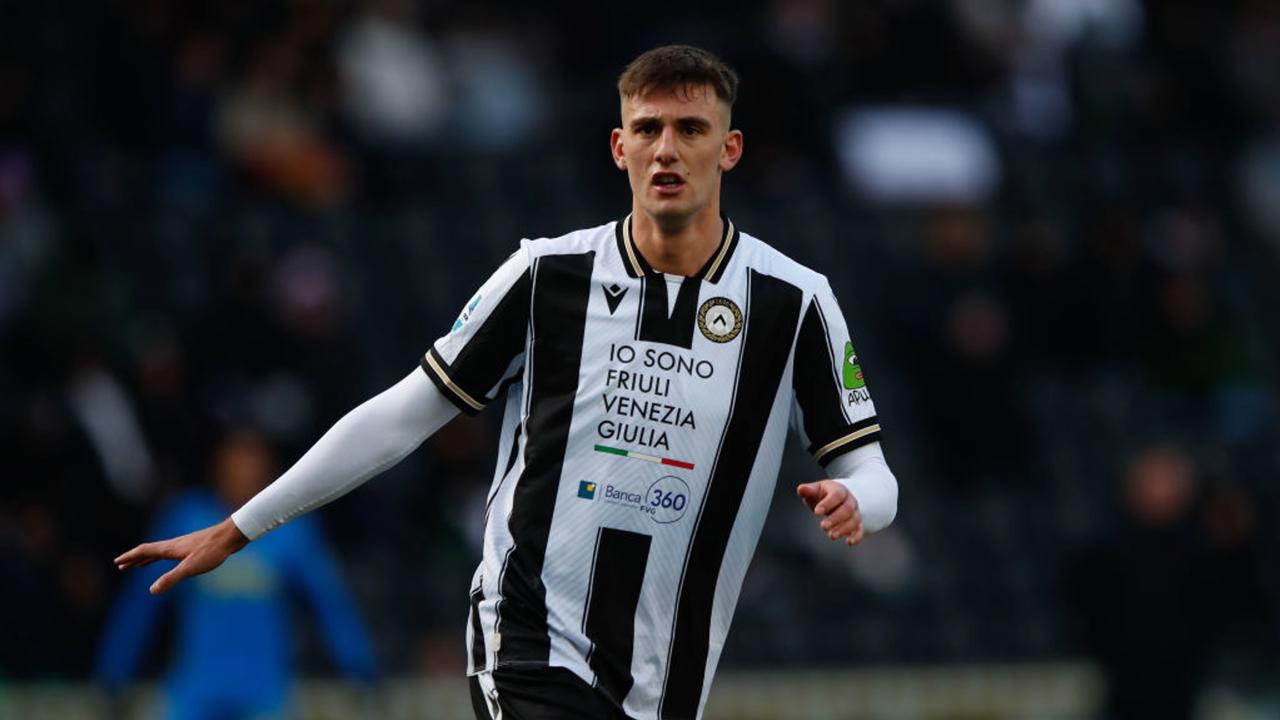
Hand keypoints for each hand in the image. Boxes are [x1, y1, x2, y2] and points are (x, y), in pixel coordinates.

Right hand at [114, 518, 249, 593]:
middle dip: (134, 559)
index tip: (117, 562)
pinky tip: (170, 561)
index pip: (144, 551)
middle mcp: (174, 545)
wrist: (231, 536)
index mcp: (170, 548)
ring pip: (160, 552)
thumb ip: (171, 579)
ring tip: (138, 566)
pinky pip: (171, 553)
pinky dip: (163, 558)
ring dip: (147, 559)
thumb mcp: (190, 568)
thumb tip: (152, 591)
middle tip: (122, 566)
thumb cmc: (212, 551)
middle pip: (149, 551)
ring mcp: (184, 545)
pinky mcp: (193, 547)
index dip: (130, 557)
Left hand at [796, 479, 863, 546]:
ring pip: (854, 520)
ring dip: (843, 529)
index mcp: (839, 490)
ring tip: (831, 536)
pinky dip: (856, 537)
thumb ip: (808, 490)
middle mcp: (850, 501)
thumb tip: (801, 489)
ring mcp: (855, 512)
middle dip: (835, 519)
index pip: (836, 495)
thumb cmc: (823, 495)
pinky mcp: (857, 523)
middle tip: (823, 527)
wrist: (837, 498)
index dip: (827, 504)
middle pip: (847, 509)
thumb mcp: (815, 490)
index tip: (816, 512)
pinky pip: (859, 530)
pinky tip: (849, 543)